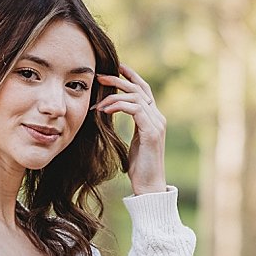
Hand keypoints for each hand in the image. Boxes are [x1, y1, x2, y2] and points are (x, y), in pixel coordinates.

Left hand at [95, 63, 166, 194]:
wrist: (149, 186)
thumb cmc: (139, 168)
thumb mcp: (133, 142)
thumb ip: (131, 127)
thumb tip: (116, 117)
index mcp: (154, 118)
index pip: (144, 90)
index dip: (131, 77)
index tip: (116, 68)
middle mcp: (158, 117)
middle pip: (139, 89)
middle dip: (119, 79)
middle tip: (100, 76)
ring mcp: (157, 123)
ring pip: (135, 97)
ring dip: (114, 96)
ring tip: (98, 102)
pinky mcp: (152, 131)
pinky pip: (134, 109)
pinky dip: (118, 106)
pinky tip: (105, 111)